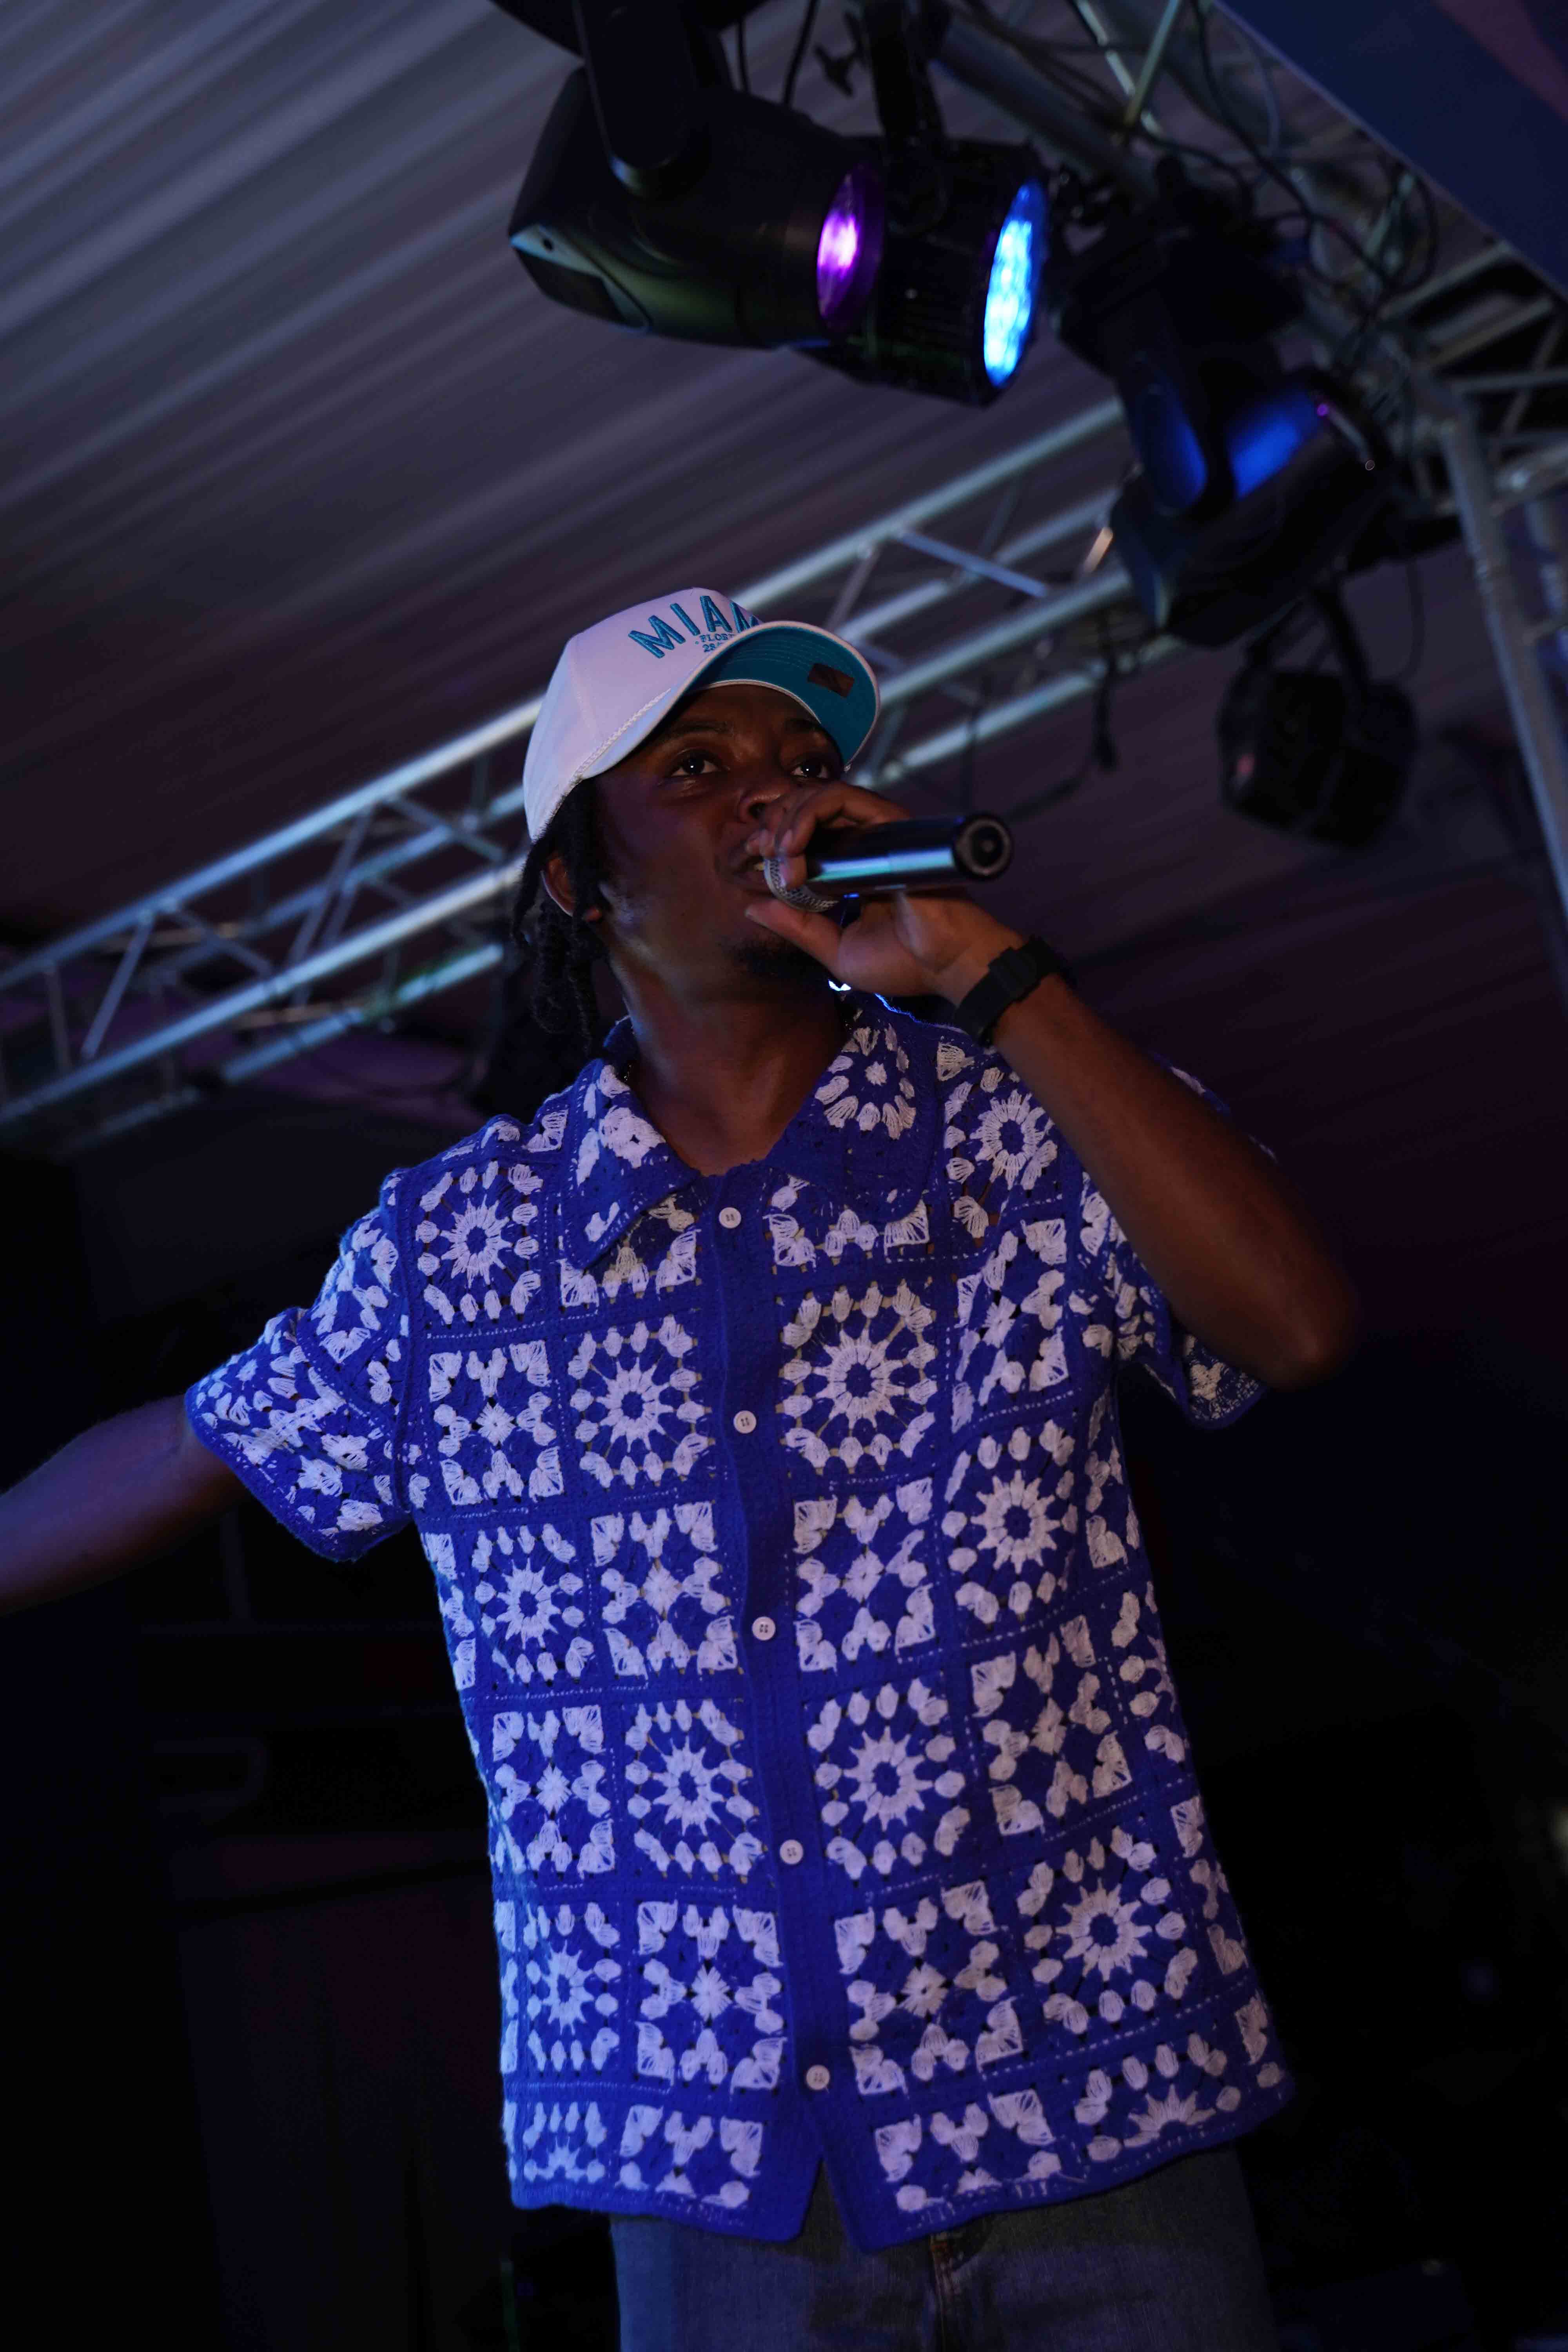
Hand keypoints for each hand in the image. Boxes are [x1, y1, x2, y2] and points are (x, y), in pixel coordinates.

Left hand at [743, 779, 1021, 1001]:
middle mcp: (862, 844)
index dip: (772, 842)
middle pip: (805, 808)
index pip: (803, 836)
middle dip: (772, 825)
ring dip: (786, 819)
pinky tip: (793, 844)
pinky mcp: (888, 822)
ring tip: (777, 851)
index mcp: (848, 870)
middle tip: (760, 853)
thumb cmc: (904, 963)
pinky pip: (840, 797)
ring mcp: (876, 831)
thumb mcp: (835, 949)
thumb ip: (796, 927)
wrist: (946, 965)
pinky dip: (808, 813)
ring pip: (817, 796)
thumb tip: (752, 905)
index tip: (754, 863)